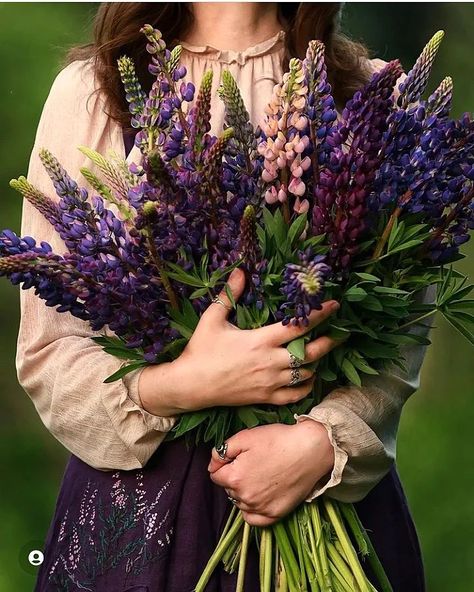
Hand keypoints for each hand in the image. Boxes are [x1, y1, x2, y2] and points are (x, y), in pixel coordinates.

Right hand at [138, 267, 339, 415]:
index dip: (320, 314)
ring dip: (317, 363)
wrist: (190, 385)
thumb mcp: (212, 318)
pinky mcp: (266, 397)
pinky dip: (306, 387)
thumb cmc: (201, 350)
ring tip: (322, 352)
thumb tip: (240, 271)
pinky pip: (295, 395)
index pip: (298, 326)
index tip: (334, 305)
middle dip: (329, 342)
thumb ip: (229, 295)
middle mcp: (271, 362)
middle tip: (341, 334)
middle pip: (311, 353)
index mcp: (261, 340)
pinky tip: (309, 378)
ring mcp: (270, 382)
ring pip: (306, 374)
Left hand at [208, 421, 334, 525]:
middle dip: (234, 476)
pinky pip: (253, 519)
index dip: (224, 463)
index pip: (216, 475)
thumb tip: (212, 464)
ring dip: (243, 491)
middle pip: (228, 489)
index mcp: (235, 477)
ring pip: (240, 502)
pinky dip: (251, 510)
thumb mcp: (245, 437)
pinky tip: (258, 497)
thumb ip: (223, 451)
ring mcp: (261, 508)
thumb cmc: (278, 439)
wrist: (311, 449)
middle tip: (251, 462)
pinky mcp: (276, 514)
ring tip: (259, 475)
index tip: (237, 456)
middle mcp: (246, 497)